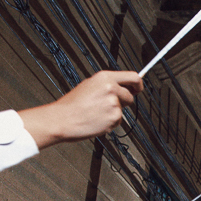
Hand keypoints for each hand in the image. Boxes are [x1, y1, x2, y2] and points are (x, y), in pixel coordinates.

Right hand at [20, 70, 142, 147]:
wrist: (62, 119)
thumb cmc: (73, 105)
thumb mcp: (90, 85)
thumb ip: (108, 84)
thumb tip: (124, 87)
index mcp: (105, 77)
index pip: (133, 77)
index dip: (138, 84)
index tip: (138, 89)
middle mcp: (111, 88)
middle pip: (130, 96)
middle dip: (123, 102)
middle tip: (107, 106)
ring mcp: (114, 103)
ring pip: (123, 110)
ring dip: (113, 113)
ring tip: (96, 113)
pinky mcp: (115, 117)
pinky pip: (118, 121)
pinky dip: (110, 123)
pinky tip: (96, 120)